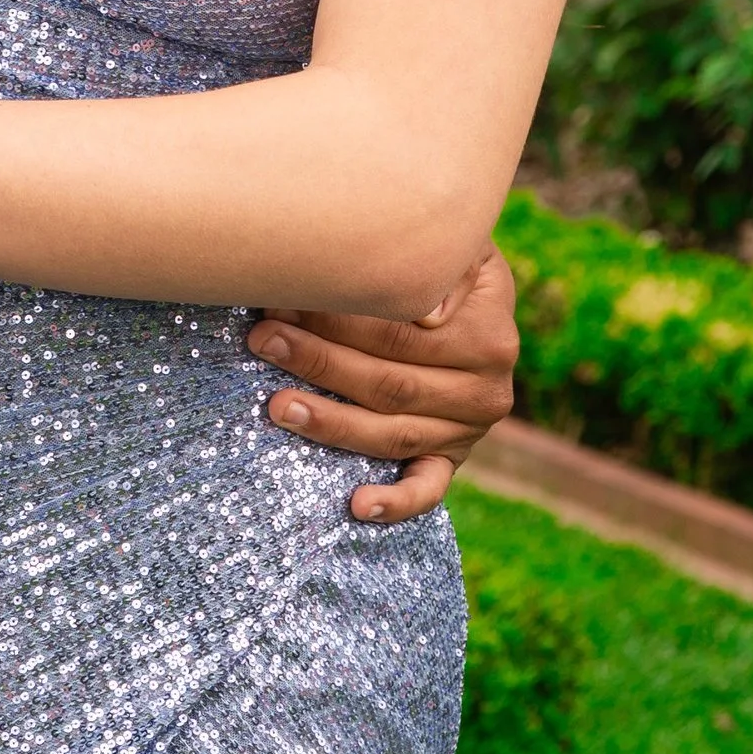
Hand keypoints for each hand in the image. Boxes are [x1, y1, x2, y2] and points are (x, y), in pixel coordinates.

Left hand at [248, 241, 517, 525]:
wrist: (473, 300)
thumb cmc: (443, 263)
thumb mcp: (456, 248)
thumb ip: (443, 266)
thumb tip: (429, 313)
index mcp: (489, 337)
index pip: (401, 334)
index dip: (338, 318)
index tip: (281, 302)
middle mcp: (486, 391)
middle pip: (388, 383)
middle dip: (318, 361)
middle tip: (263, 340)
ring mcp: (468, 432)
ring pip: (390, 434)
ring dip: (331, 423)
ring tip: (278, 406)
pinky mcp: (450, 461)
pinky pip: (425, 489)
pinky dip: (394, 502)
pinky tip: (356, 505)